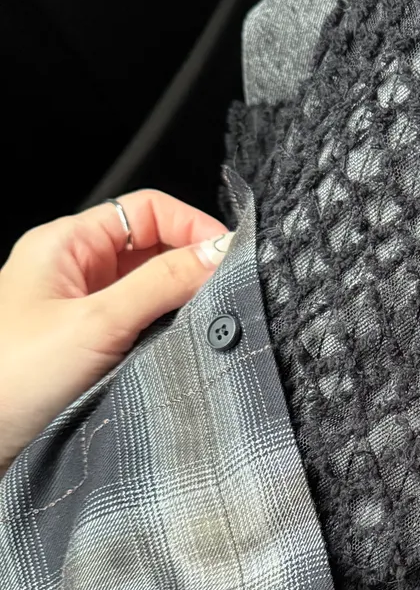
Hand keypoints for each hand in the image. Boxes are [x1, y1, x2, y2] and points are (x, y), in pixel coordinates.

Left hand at [0, 190, 230, 474]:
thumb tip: (218, 252)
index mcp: (65, 244)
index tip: (229, 257)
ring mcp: (83, 310)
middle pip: (154, 247)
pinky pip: (144, 325)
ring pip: (152, 288)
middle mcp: (74, 270)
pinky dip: (168, 332)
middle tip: (226, 293)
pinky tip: (185, 349)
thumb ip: (163, 282)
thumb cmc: (15, 379)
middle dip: (193, 266)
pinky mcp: (93, 348)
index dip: (193, 225)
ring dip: (182, 303)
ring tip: (208, 323)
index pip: (148, 210)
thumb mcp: (99, 322)